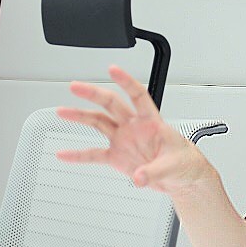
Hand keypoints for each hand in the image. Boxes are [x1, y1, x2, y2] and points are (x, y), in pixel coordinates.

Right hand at [55, 65, 209, 197]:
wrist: (180, 177)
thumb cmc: (183, 162)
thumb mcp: (173, 166)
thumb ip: (155, 172)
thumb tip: (139, 177)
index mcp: (151, 121)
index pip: (138, 95)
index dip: (126, 81)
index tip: (113, 69)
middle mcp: (134, 126)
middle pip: (111, 104)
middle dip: (93, 94)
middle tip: (76, 87)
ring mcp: (123, 140)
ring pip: (98, 123)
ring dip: (80, 117)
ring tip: (62, 112)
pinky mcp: (117, 156)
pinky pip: (94, 154)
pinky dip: (79, 155)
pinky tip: (64, 154)